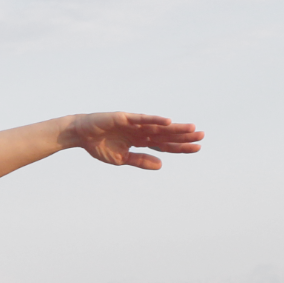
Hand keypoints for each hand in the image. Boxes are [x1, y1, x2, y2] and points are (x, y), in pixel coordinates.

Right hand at [68, 112, 203, 169]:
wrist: (80, 134)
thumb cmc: (99, 145)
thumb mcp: (121, 158)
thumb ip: (140, 160)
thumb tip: (162, 165)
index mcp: (141, 141)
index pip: (165, 144)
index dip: (181, 147)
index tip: (198, 149)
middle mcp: (141, 130)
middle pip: (166, 134)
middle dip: (184, 136)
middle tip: (203, 136)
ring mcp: (134, 123)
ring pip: (159, 126)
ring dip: (175, 127)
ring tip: (192, 129)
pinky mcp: (125, 117)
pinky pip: (142, 119)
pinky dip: (154, 119)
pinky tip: (168, 121)